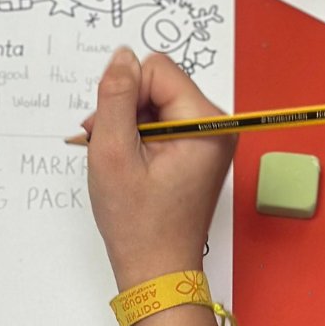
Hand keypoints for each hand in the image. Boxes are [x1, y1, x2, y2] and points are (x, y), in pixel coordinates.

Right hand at [86, 50, 233, 325]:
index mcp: (207, 123)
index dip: (125, 95)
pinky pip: (161, 121)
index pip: (157, 69)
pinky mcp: (197, 149)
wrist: (155, 269)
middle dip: (126, 109)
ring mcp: (208, 138)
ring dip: (128, 124)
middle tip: (109, 147)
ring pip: (155, 102)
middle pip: (157, 83)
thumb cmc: (137, 222)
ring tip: (117, 160)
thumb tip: (121, 55)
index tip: (112, 132)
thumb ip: (115, 97)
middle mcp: (216, 125)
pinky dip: (137, 137)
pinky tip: (126, 162)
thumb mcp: (113, 153)